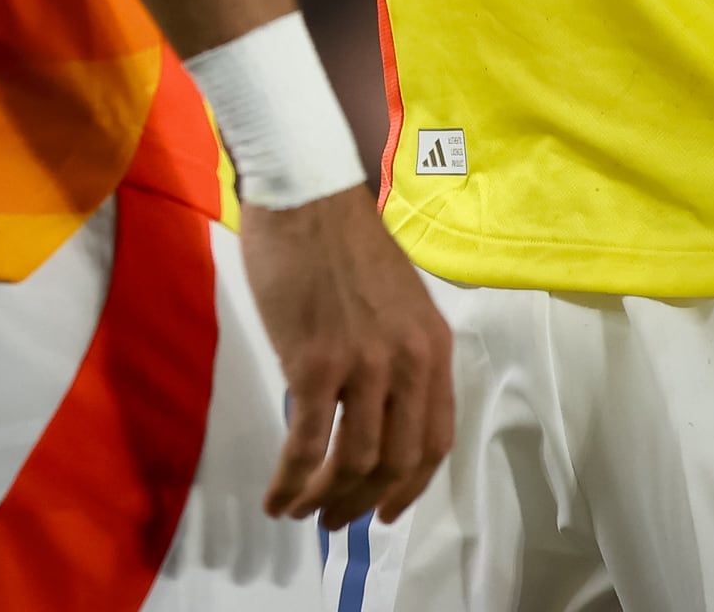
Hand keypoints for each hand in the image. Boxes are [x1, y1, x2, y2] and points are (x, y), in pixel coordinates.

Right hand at [241, 184, 451, 528]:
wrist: (306, 192)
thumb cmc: (342, 238)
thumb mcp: (397, 299)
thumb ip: (397, 351)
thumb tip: (376, 405)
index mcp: (433, 346)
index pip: (437, 439)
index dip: (412, 486)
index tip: (389, 510)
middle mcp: (408, 362)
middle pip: (397, 462)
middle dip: (365, 503)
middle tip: (336, 522)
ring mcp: (364, 366)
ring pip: (354, 463)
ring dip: (326, 500)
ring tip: (301, 512)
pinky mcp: (314, 366)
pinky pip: (307, 446)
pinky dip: (291, 483)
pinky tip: (276, 497)